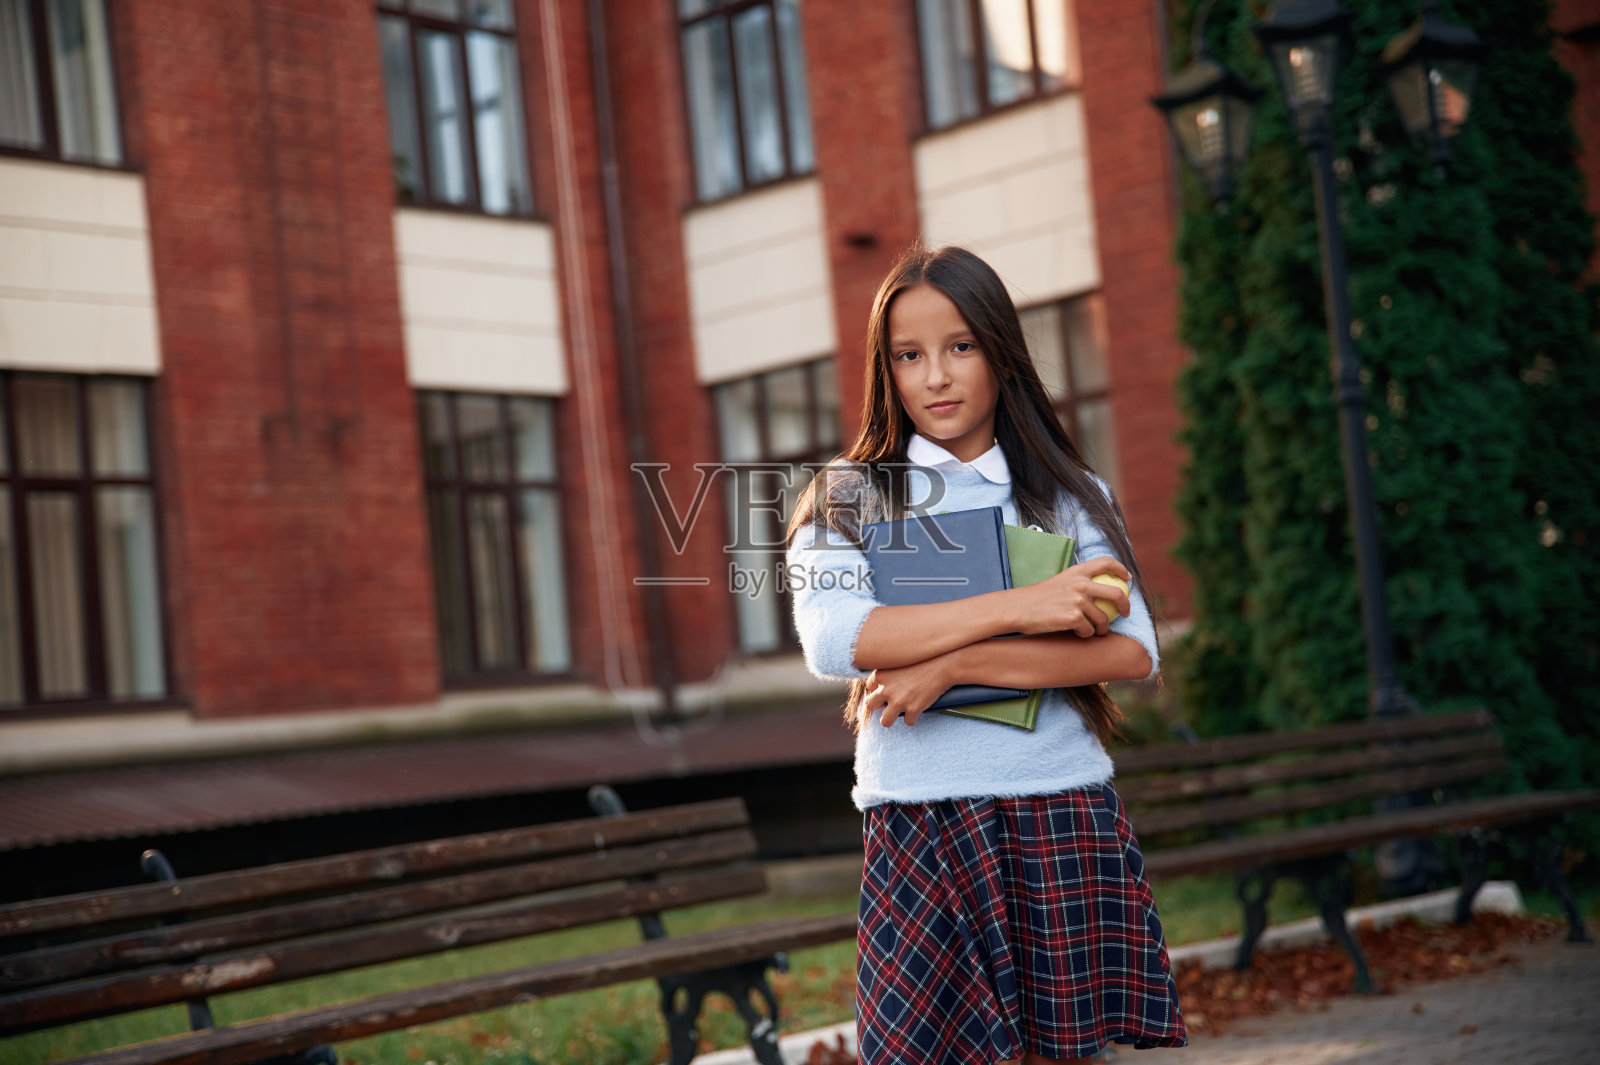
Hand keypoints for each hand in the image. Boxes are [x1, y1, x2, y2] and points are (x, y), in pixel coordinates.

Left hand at [864, 658, 953, 727]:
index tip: (887, 689)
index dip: (878, 689)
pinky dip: (914, 717)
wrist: (943, 663)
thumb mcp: (899, 660)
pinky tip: (918, 709)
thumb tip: (881, 685)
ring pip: (885, 721)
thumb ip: (888, 672)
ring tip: (900, 712)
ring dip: (892, 718)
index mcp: (880, 674)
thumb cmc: (923, 659)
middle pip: (870, 705)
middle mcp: (886, 689)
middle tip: (890, 702)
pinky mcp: (913, 709)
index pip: (869, 687)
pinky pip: (908, 722)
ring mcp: (899, 701)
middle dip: (879, 705)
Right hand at [1012, 556, 1131, 637]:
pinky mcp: (1073, 618)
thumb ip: (1078, 583)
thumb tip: (1097, 591)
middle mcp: (1080, 584)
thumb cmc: (1037, 598)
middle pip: (1116, 593)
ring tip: (1095, 631)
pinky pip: (1089, 630)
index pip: (1106, 562)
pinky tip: (1078, 634)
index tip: (1127, 579)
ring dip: (1102, 628)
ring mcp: (1078, 601)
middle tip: (1125, 613)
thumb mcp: (1059, 582)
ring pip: (1103, 618)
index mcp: (1077, 572)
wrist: (1018, 609)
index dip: (1121, 569)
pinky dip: (1086, 634)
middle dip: (1126, 606)